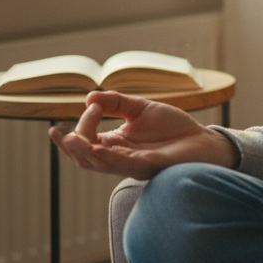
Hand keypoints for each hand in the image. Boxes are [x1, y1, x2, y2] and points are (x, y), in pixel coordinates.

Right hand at [49, 91, 238, 179]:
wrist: (203, 140)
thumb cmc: (173, 128)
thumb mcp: (141, 109)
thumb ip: (116, 102)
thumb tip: (89, 96)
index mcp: (116, 145)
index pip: (87, 141)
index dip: (83, 124)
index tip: (91, 105)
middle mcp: (120, 158)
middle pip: (86, 158)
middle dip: (70, 147)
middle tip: (59, 133)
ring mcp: (134, 165)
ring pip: (101, 165)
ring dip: (85, 152)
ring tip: (71, 139)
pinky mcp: (151, 166)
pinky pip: (126, 165)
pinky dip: (111, 157)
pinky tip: (100, 148)